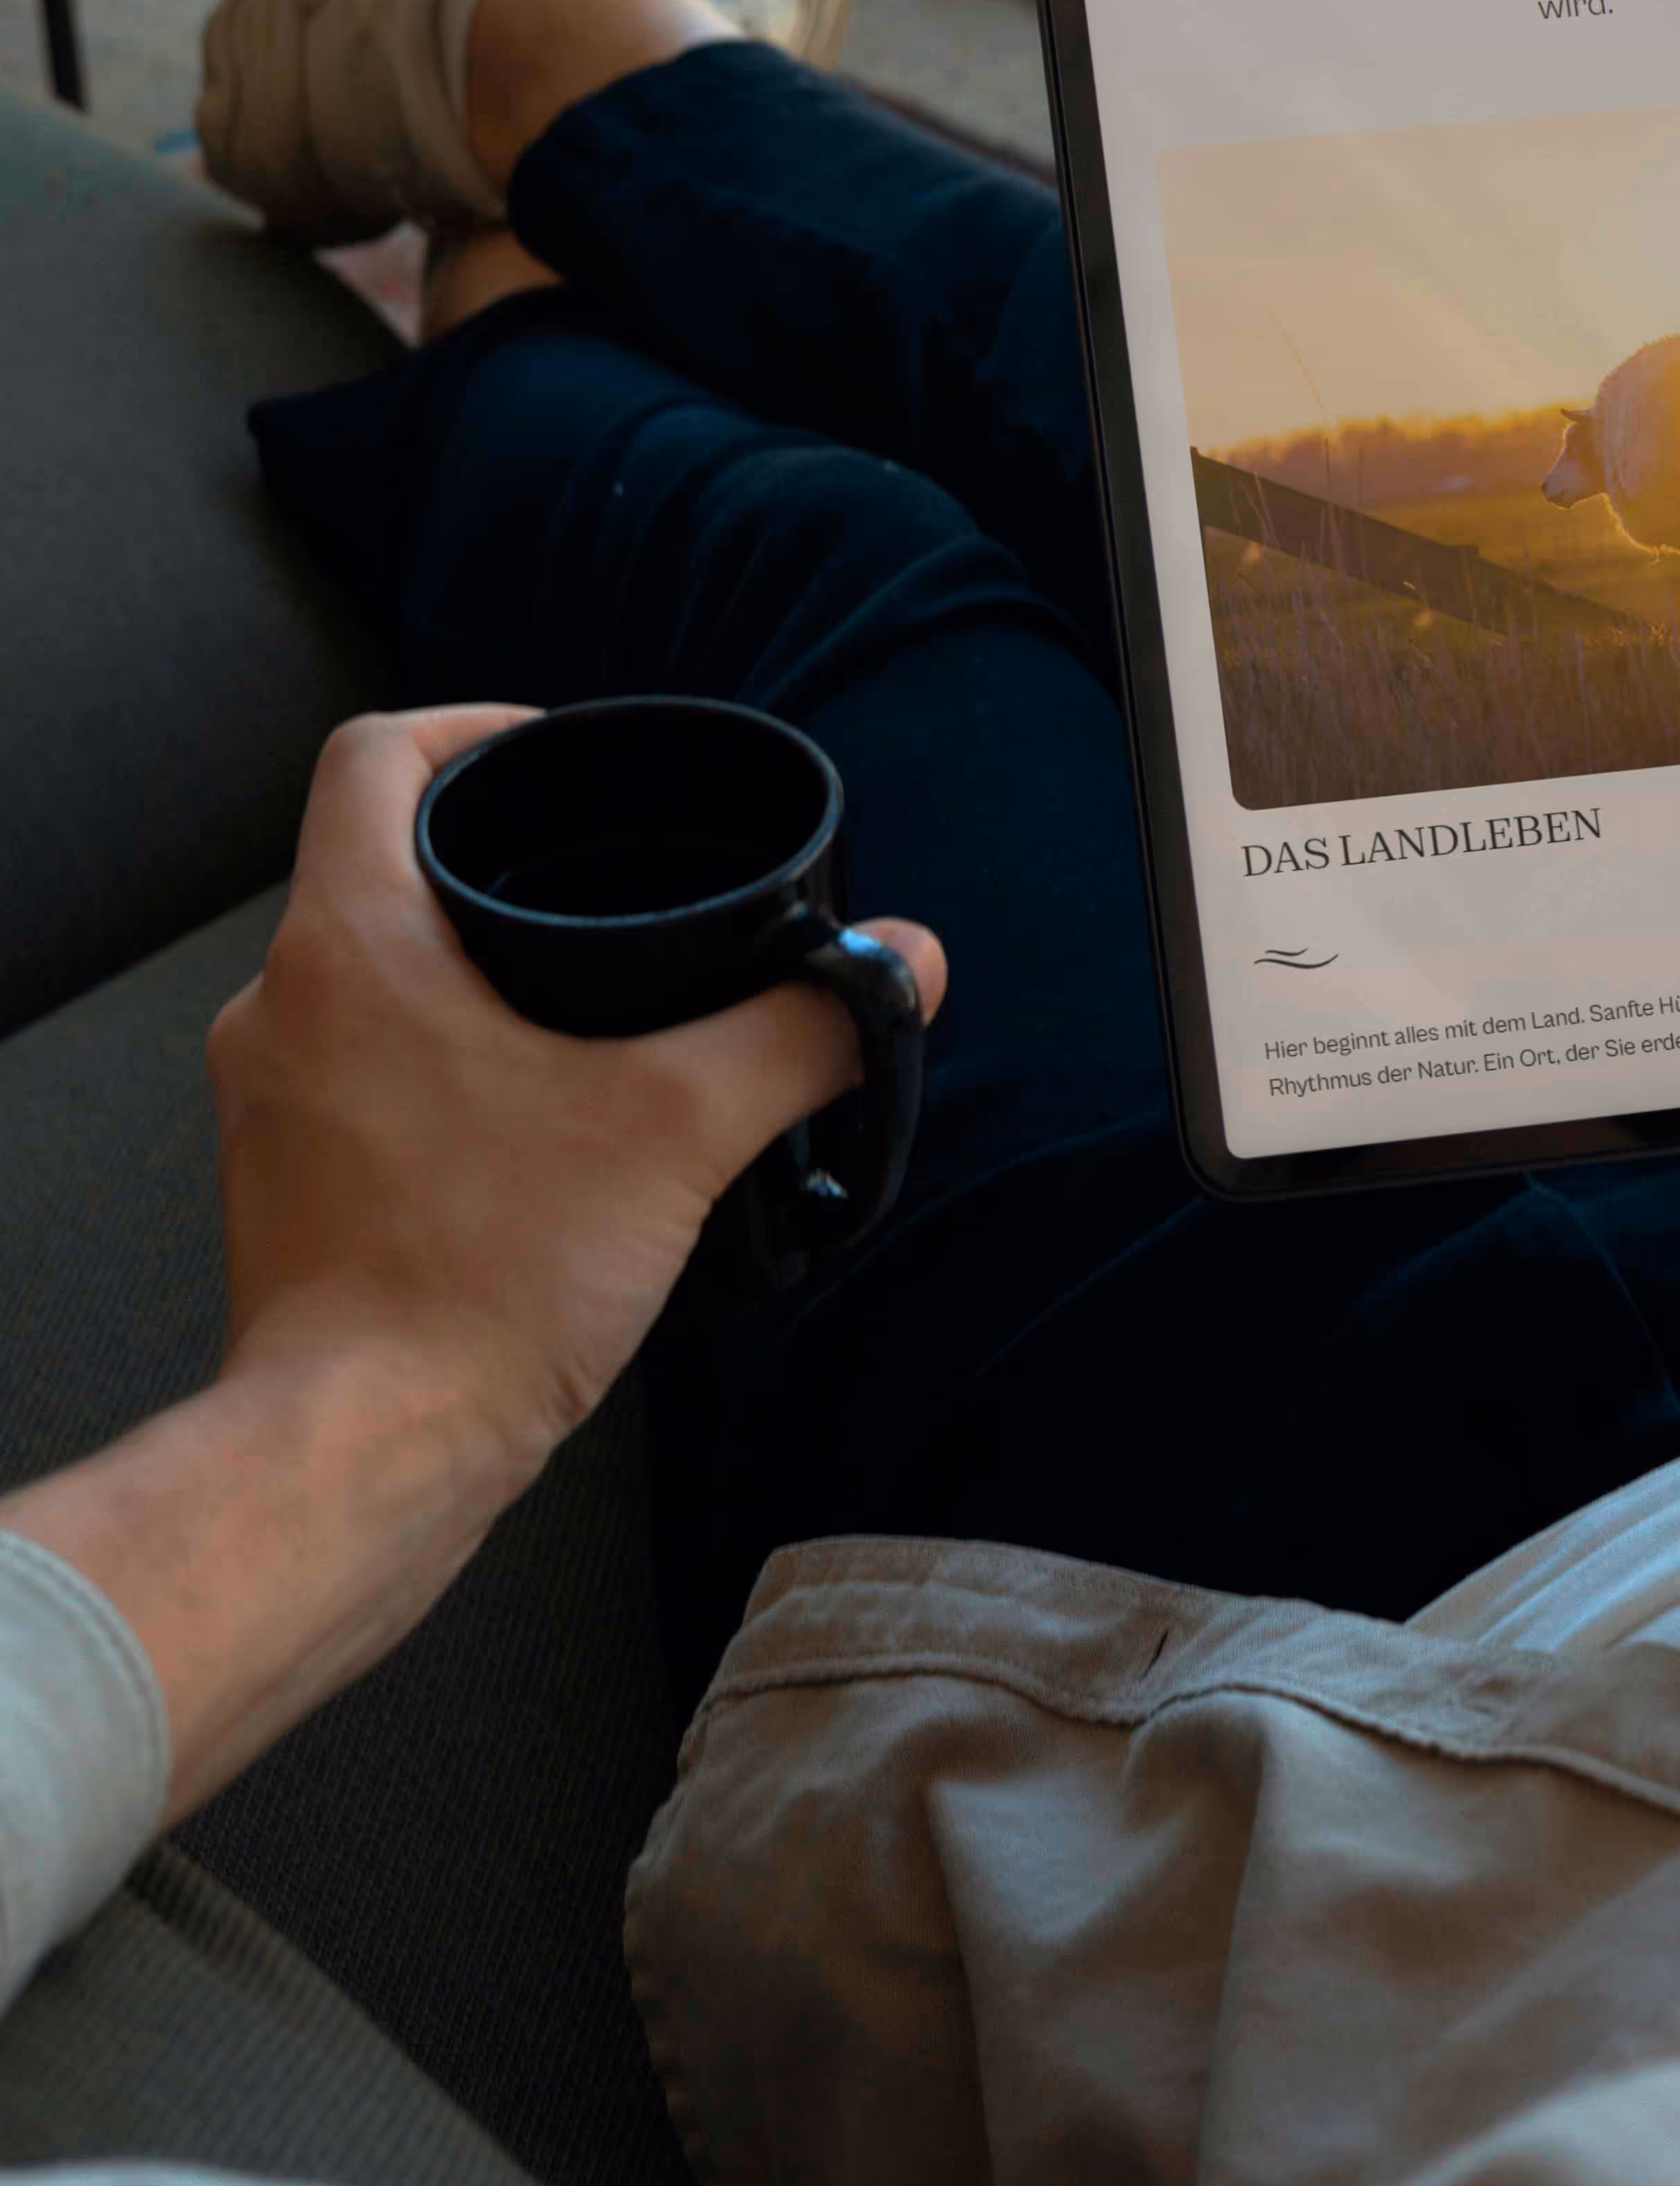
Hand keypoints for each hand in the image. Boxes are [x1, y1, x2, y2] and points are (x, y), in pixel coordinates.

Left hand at [210, 708, 946, 1504]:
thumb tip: (904, 961)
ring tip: (577, 1020)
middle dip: (490, 867)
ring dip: (462, 979)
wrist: (362, 1459)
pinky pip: (357, 1079)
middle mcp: (279, 1007)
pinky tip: (527, 1131)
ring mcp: (269, 1105)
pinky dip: (436, 1075)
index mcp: (348, 942)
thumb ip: (800, 1028)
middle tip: (596, 892)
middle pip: (375, 866)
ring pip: (366, 982)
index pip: (375, 755)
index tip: (554, 759)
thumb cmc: (479, 1281)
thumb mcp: (679, 1128)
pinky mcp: (283, 1190)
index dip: (471, 726)